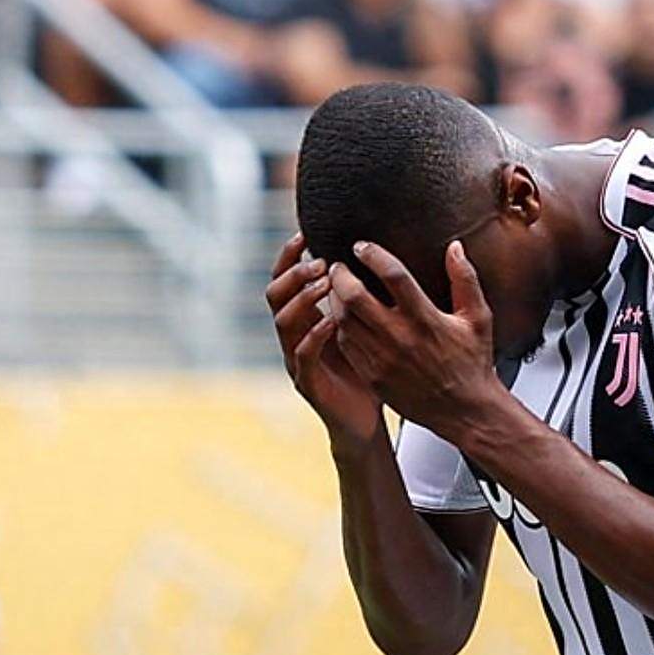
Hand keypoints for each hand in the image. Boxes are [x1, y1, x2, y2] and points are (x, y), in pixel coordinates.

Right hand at [268, 232, 383, 446]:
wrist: (364, 420)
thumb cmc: (366, 369)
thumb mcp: (363, 325)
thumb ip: (360, 295)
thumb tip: (378, 254)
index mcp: (304, 319)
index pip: (285, 279)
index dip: (289, 256)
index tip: (305, 233)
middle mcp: (294, 336)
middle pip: (275, 295)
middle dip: (293, 273)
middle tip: (319, 261)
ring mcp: (296, 360)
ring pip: (284, 322)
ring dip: (302, 298)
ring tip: (325, 282)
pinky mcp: (308, 383)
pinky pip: (302, 356)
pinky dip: (315, 336)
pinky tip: (332, 322)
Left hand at [320, 239, 506, 437]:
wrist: (465, 412)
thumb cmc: (472, 364)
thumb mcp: (478, 319)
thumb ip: (465, 280)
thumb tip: (455, 247)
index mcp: (426, 319)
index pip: (393, 275)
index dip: (373, 255)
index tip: (362, 246)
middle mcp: (401, 338)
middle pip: (355, 297)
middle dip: (340, 275)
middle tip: (338, 266)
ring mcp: (383, 359)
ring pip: (344, 321)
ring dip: (335, 300)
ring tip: (337, 289)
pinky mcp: (373, 376)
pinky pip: (346, 345)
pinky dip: (340, 328)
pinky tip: (344, 318)